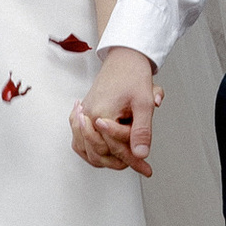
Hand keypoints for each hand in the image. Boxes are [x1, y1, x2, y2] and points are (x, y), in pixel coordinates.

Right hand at [70, 45, 161, 175]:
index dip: (133, 160)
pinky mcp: (82, 113)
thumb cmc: (133, 76)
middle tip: (137, 164)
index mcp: (102, 113)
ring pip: (86, 149)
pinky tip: (101, 151)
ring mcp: (82, 114)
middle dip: (118, 161)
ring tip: (122, 161)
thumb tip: (141, 153)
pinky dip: (89, 149)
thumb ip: (142, 130)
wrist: (124, 57)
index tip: (146, 168)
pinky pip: (79, 139)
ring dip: (103, 158)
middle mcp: (87, 115)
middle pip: (98, 152)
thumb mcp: (144, 103)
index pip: (115, 148)